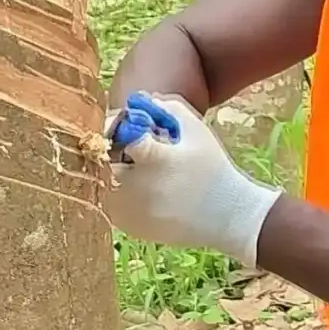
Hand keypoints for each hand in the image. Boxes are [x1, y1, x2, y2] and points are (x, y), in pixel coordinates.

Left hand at [104, 93, 281, 264]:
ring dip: (110, 171)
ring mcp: (131, 212)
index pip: (114, 133)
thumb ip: (168, 108)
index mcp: (154, 160)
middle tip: (126, 146)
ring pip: (101, 184)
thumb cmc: (214, 169)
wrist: (228, 217)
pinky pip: (110, 204)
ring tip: (136, 168)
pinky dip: (118, 192)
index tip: (126, 124)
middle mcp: (137, 188)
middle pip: (100, 161)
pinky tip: (141, 188)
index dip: (115, 124)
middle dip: (109, 148)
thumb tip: (140, 101)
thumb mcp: (198, 131)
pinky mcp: (130, 228)